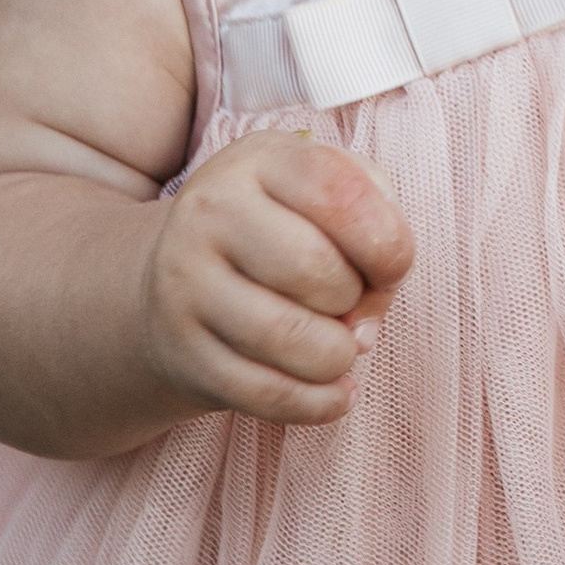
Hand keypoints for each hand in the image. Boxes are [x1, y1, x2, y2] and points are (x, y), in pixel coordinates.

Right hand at [139, 135, 412, 428]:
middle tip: (353, 304)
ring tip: (341, 348)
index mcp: (257, 161)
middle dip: (357, 298)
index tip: (392, 265)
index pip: (339, 193)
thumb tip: (367, 315)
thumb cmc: (278, 230)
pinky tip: (335, 394)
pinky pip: (263, 393)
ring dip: (338, 356)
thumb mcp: (323, 195)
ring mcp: (185, 283)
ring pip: (286, 338)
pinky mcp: (181, 351)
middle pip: (314, 268)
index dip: (387, 241)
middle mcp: (210, 213)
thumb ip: (374, 226)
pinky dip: (317, 403)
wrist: (172, 275)